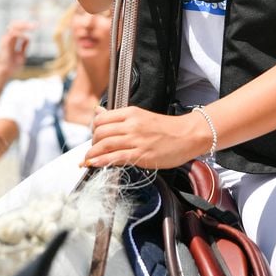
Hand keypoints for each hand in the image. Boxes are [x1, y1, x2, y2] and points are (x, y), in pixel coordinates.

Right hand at [0, 20, 35, 86]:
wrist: (5, 73)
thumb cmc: (12, 66)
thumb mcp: (21, 55)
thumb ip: (24, 46)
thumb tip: (28, 38)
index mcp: (11, 41)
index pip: (17, 28)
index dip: (26, 26)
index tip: (36, 26)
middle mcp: (8, 39)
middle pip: (15, 25)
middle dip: (25, 23)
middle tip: (36, 25)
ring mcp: (6, 40)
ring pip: (13, 26)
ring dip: (24, 25)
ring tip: (33, 27)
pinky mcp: (5, 44)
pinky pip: (12, 34)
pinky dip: (20, 33)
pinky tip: (25, 36)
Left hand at [82, 105, 207, 170]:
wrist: (188, 135)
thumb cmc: (167, 128)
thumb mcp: (141, 116)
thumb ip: (119, 116)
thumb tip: (98, 111)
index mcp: (132, 113)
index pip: (101, 118)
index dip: (94, 129)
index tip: (94, 137)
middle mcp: (132, 124)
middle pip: (100, 132)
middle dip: (92, 143)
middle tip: (93, 150)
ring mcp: (136, 140)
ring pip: (104, 145)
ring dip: (92, 154)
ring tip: (88, 160)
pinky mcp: (141, 155)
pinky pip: (115, 158)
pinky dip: (101, 162)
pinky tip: (94, 165)